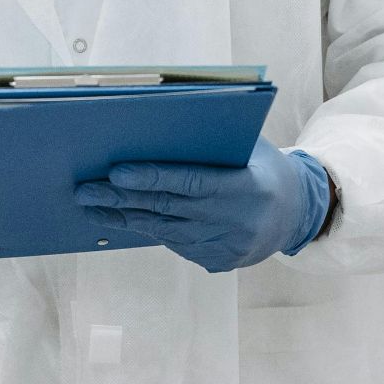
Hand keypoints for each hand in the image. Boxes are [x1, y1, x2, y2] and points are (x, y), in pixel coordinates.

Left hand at [75, 137, 331, 272]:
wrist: (298, 214)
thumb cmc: (266, 167)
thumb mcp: (251, 146)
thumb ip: (213, 139)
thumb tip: (158, 121)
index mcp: (246, 188)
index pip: (190, 182)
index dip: (151, 178)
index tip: (116, 173)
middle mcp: (234, 222)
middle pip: (168, 209)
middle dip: (121, 199)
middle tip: (85, 189)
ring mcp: (226, 247)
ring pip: (164, 231)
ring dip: (125, 217)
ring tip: (92, 204)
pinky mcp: (217, 262)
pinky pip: (174, 244)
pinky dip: (147, 229)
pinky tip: (121, 218)